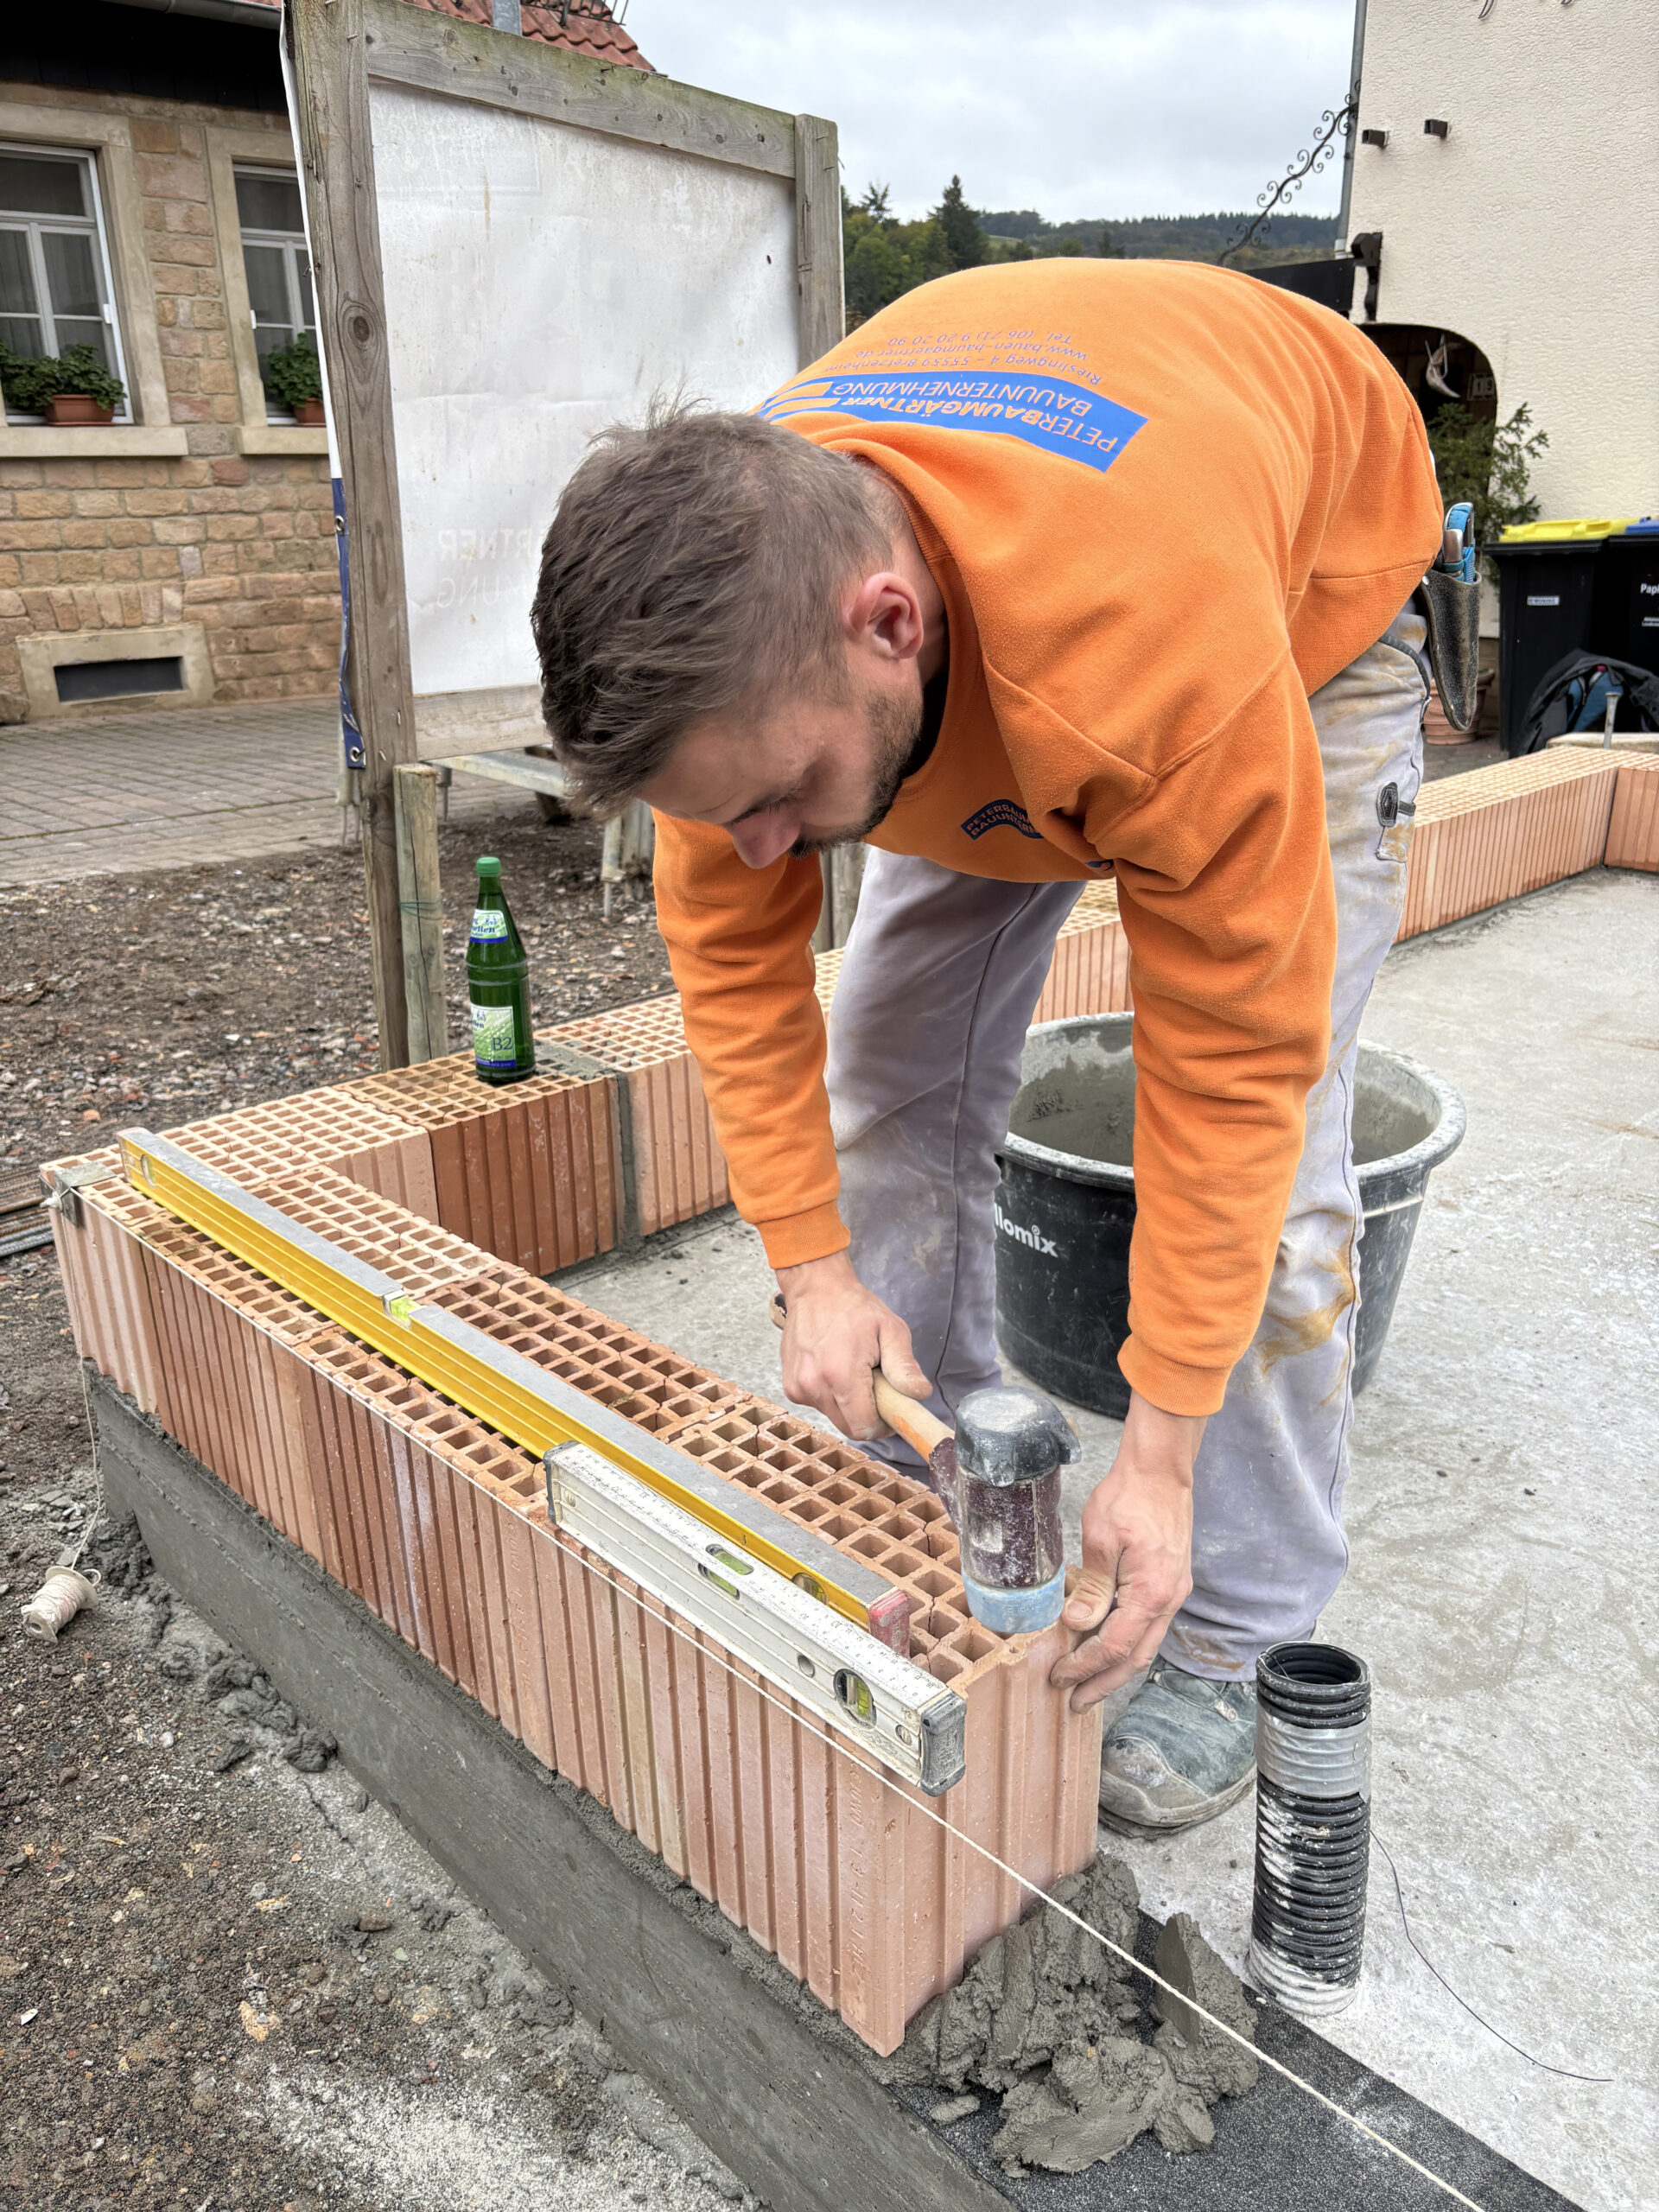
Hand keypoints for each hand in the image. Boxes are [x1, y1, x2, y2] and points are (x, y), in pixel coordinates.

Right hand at [774, 1251, 931, 1441]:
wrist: (815, 1288)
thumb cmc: (854, 1307)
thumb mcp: (890, 1330)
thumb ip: (904, 1366)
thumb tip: (919, 1394)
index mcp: (841, 1375)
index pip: (864, 1428)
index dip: (882, 1426)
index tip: (891, 1410)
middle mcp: (814, 1386)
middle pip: (849, 1427)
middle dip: (867, 1415)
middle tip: (875, 1386)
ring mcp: (798, 1388)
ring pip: (834, 1417)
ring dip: (849, 1405)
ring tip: (854, 1372)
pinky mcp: (791, 1386)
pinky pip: (819, 1405)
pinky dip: (832, 1396)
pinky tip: (835, 1370)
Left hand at [1049, 1392, 1203, 1711]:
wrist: (1162, 1469)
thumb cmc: (1130, 1495)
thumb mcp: (1102, 1538)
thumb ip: (1092, 1586)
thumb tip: (1078, 1625)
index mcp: (1151, 1593)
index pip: (1115, 1646)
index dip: (1086, 1667)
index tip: (1060, 1679)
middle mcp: (1168, 1599)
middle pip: (1136, 1658)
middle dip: (1104, 1683)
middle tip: (1075, 1703)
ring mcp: (1173, 1592)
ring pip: (1145, 1645)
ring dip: (1117, 1668)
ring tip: (1089, 1684)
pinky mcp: (1170, 1582)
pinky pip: (1149, 1625)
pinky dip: (1127, 1644)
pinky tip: (1108, 1646)